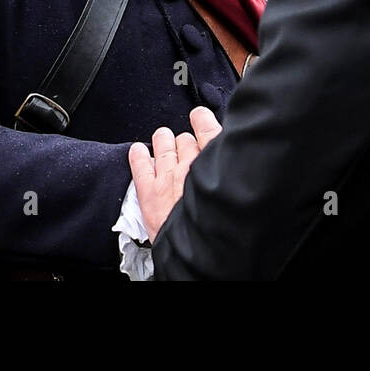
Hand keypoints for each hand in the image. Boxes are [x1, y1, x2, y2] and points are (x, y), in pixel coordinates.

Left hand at [128, 107, 222, 241]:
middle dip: (184, 143)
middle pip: (184, 139)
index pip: (207, 129)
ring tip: (163, 144)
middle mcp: (190, 165)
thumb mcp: (231, 192)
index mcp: (213, 165)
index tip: (200, 118)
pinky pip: (139, 163)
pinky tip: (138, 151)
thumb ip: (229, 171)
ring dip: (163, 141)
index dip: (202, 120)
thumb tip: (231, 157)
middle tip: (186, 150)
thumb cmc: (216, 226)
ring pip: (163, 143)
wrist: (198, 252)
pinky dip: (137, 154)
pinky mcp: (148, 191)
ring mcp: (167, 176)